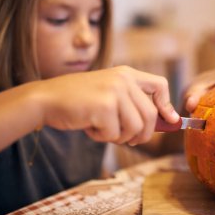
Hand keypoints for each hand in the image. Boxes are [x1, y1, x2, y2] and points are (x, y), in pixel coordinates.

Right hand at [37, 66, 178, 145]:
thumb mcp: (110, 94)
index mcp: (126, 74)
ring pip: (135, 127)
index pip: (160, 85)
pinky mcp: (104, 106)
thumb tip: (168, 121)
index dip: (166, 105)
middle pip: (150, 115)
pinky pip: (114, 134)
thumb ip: (133, 104)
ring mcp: (114, 91)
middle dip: (143, 134)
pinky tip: (89, 127)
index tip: (168, 121)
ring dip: (120, 137)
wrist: (47, 98)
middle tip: (130, 140)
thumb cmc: (78, 101)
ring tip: (102, 130)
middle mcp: (123, 79)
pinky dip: (102, 137)